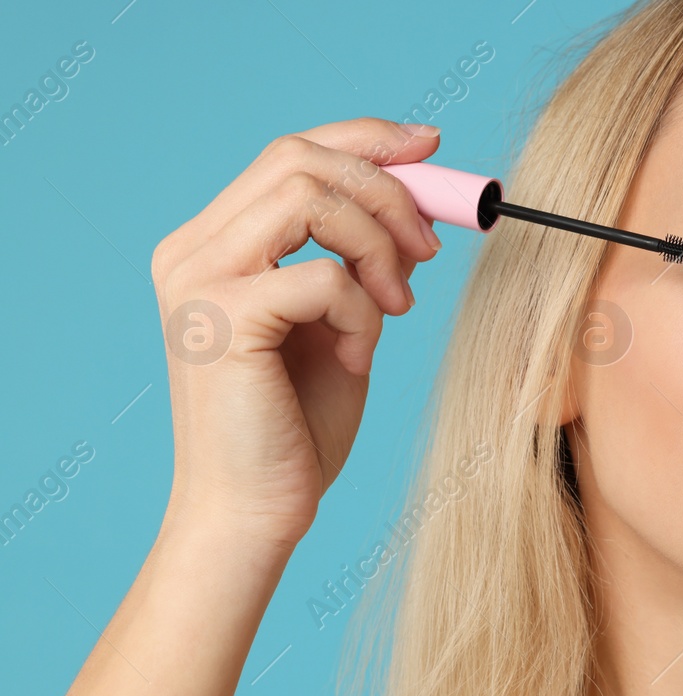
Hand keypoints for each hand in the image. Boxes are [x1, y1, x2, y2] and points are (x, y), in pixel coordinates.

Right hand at [151, 116, 443, 554]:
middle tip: (432, 247)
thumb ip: (363, 264)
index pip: (290, 152)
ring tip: (395, 310)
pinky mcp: (220, 318)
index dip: (366, 139)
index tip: (431, 147)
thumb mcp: (345, 325)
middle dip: (386, 189)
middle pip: (299, 158)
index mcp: (215, 244)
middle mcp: (192, 249)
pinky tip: (359, 357)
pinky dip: (363, 311)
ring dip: (377, 246)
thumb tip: (415, 204)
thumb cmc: (298, 428)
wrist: (256, 511)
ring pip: (310, 197)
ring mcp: (198, 279)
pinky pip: (323, 276)